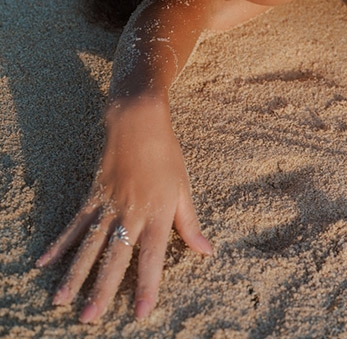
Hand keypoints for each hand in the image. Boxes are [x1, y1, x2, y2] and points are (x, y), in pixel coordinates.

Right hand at [36, 97, 211, 322]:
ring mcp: (109, 204)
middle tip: (88, 318)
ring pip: (88, 244)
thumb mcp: (183, 188)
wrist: (139, 121)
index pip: (152, 257)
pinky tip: (45, 261)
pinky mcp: (93, 195)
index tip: (140, 312)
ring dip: (74, 273)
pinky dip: (60, 243)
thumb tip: (207, 251)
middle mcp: (131, 212)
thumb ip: (190, 224)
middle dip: (101, 289)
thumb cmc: (166, 154)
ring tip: (61, 300)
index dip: (148, 286)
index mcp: (157, 213)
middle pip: (114, 256)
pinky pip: (75, 223)